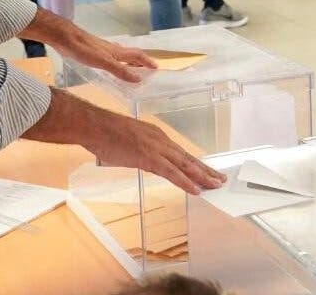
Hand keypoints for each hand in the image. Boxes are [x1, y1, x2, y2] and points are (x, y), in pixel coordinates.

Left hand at [20, 10, 154, 82]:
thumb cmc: (83, 49)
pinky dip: (117, 62)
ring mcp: (102, 49)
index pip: (137, 55)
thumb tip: (138, 79)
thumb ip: (119, 70)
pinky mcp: (93, 50)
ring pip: (121, 55)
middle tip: (147, 71)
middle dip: (140, 62)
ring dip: (129, 62)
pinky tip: (110, 66)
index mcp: (117, 51)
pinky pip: (110, 57)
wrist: (65, 37)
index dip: (147, 62)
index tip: (156, 68)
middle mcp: (112, 49)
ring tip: (132, 70)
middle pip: (131, 54)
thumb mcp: (102, 62)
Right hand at [87, 110, 226, 194]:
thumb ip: (139, 150)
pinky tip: (196, 190)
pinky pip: (172, 173)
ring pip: (185, 165)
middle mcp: (161, 140)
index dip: (194, 163)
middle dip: (205, 170)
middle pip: (187, 158)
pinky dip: (185, 182)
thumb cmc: (105, 133)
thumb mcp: (128, 141)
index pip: (180, 153)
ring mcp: (156, 148)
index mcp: (156, 136)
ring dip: (202, 176)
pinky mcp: (149, 158)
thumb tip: (141, 159)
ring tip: (215, 185)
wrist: (95, 126)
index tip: (205, 171)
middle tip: (220, 179)